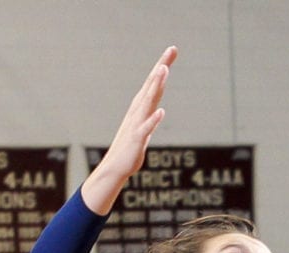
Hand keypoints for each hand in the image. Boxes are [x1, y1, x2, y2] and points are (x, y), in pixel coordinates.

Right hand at [83, 46, 175, 213]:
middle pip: (152, 85)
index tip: (172, 49)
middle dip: (162, 67)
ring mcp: (137, 123)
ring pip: (148, 101)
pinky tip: (161, 111)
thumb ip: (150, 113)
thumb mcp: (144, 126)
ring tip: (164, 70)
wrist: (116, 167)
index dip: (163, 64)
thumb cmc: (131, 147)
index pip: (154, 82)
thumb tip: (157, 104)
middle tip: (172, 49)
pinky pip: (146, 128)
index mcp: (141, 106)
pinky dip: (153, 120)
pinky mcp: (137, 139)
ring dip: (156, 86)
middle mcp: (138, 110)